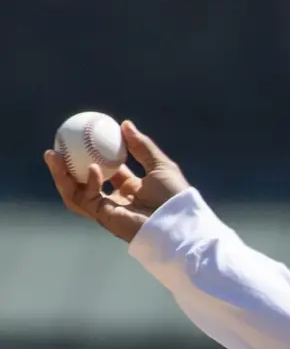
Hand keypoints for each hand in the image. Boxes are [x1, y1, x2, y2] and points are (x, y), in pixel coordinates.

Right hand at [43, 120, 188, 243]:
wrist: (179, 223)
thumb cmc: (175, 197)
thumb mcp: (160, 165)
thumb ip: (142, 146)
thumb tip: (124, 124)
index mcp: (130, 189)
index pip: (105, 170)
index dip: (91, 155)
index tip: (79, 137)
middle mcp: (117, 200)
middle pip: (83, 183)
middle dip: (66, 167)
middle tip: (55, 147)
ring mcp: (109, 210)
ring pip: (76, 193)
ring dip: (62, 176)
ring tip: (52, 156)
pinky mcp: (106, 218)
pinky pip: (86, 200)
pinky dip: (85, 183)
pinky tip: (91, 168)